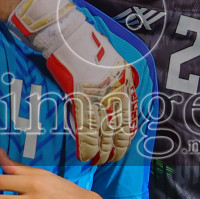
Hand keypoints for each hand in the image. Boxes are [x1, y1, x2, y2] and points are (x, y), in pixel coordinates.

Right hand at [10, 0, 138, 165]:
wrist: (69, 35)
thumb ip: (119, 78)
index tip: (121, 148)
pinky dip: (86, 147)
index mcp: (125, 85)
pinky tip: (85, 156)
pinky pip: (86, 131)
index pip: (130, 119)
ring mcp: (99, 99)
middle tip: (109, 161)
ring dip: (101, 152)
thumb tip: (125, 88)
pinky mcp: (81, 101)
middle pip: (119, 131)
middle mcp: (116, 94)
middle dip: (115, 149)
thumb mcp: (114, 60)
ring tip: (97, 163)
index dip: (125, 138)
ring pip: (104, 135)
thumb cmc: (87, 45)